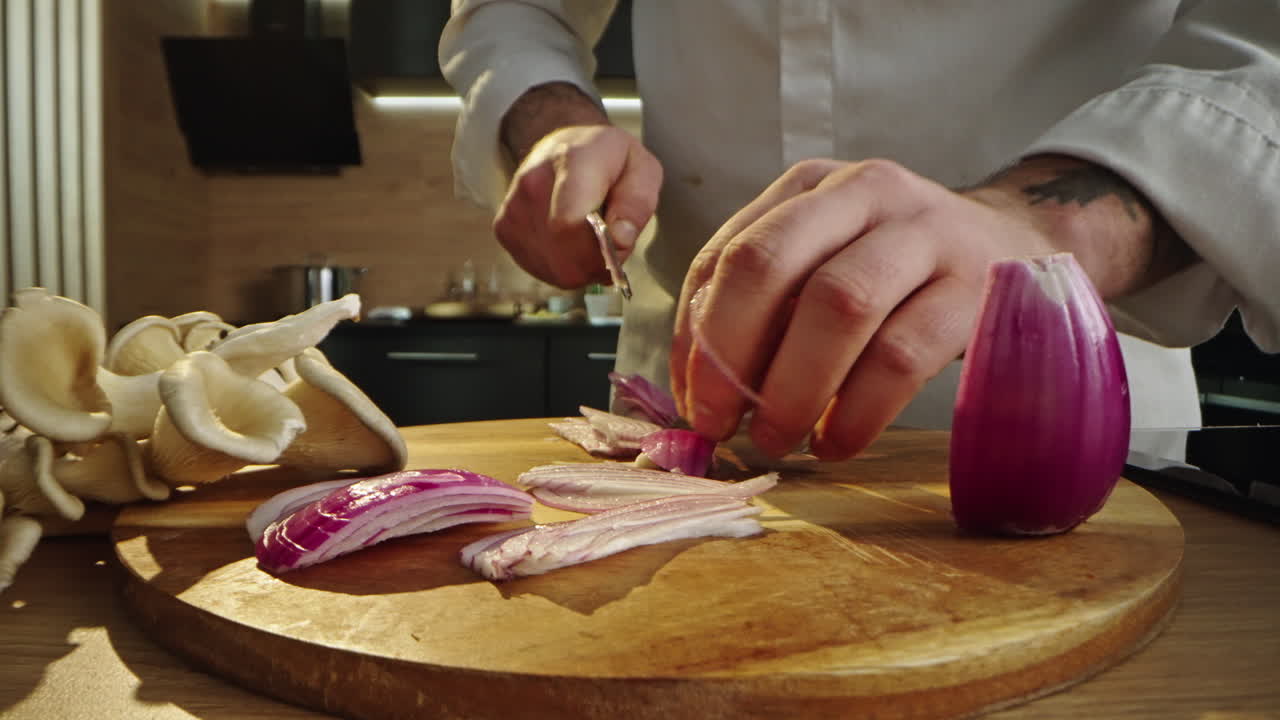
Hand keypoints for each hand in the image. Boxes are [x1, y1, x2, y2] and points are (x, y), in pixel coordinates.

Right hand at [495, 118, 661, 289]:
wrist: (563, 146)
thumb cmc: (606, 158)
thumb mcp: (641, 167)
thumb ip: (637, 203)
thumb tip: (620, 240)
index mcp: (572, 160)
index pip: (569, 222)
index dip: (601, 247)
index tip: (620, 241)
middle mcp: (533, 183)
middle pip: (568, 256)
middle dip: (599, 261)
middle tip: (611, 238)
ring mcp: (514, 209)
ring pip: (559, 270)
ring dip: (585, 266)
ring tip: (591, 235)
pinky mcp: (504, 230)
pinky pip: (546, 271)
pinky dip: (567, 266)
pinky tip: (572, 241)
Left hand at [670, 156, 1185, 459]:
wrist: (1022, 251)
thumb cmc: (899, 275)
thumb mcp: (827, 264)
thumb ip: (765, 311)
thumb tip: (696, 390)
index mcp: (809, 187)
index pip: (726, 255)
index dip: (695, 336)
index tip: (690, 403)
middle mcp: (862, 193)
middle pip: (768, 266)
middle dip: (729, 356)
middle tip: (720, 424)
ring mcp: (924, 233)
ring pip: (837, 306)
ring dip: (793, 388)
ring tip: (778, 439)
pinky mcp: (975, 285)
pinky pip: (902, 354)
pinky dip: (858, 411)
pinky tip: (838, 442)